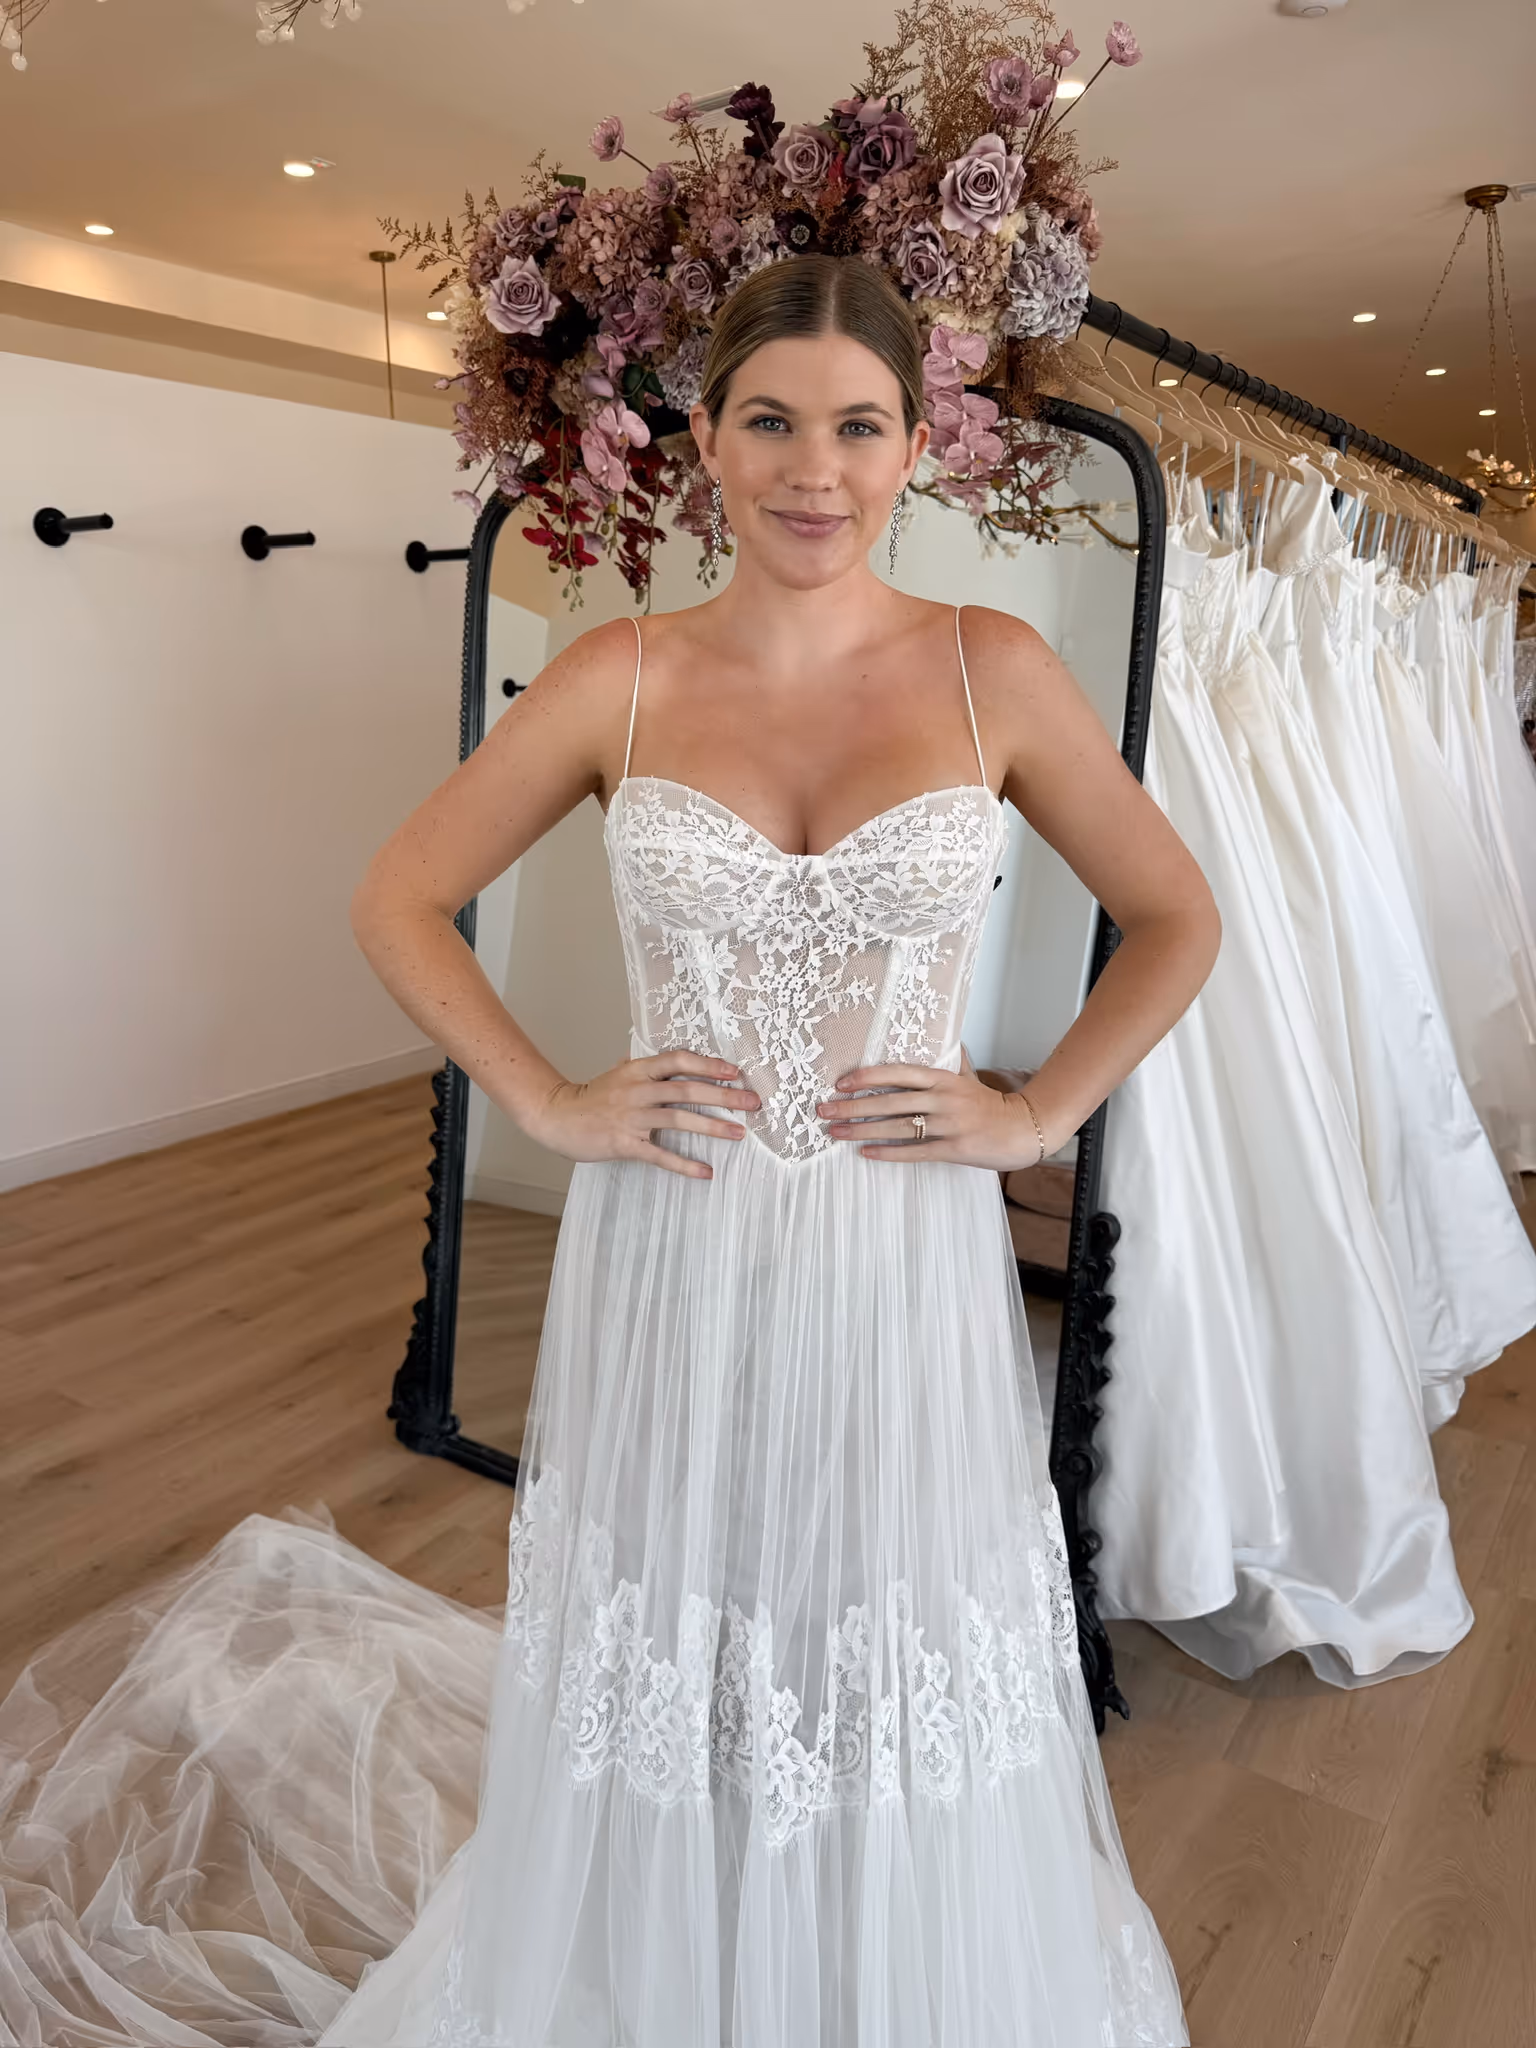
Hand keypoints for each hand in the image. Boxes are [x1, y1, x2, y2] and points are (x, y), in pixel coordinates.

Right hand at [523, 1051, 758, 1181]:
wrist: (557, 1117)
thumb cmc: (592, 1097)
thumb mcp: (620, 1074)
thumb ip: (647, 1069)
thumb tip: (675, 1064)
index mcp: (638, 1069)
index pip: (679, 1060)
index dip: (709, 1065)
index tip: (736, 1072)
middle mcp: (637, 1090)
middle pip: (687, 1089)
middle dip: (724, 1096)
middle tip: (753, 1103)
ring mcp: (631, 1117)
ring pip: (679, 1119)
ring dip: (712, 1126)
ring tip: (738, 1134)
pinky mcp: (625, 1144)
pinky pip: (660, 1155)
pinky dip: (684, 1165)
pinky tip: (706, 1172)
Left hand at [816, 1047, 1048, 1169]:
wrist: (1023, 1129)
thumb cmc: (992, 1104)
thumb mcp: (970, 1077)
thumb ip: (954, 1060)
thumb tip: (947, 1038)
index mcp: (942, 1078)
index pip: (898, 1072)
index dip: (867, 1076)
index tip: (841, 1082)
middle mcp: (943, 1098)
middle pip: (889, 1101)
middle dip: (852, 1106)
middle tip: (823, 1110)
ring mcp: (948, 1124)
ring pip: (896, 1127)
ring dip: (861, 1130)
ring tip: (835, 1132)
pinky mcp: (953, 1149)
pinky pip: (914, 1152)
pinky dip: (888, 1152)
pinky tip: (865, 1153)